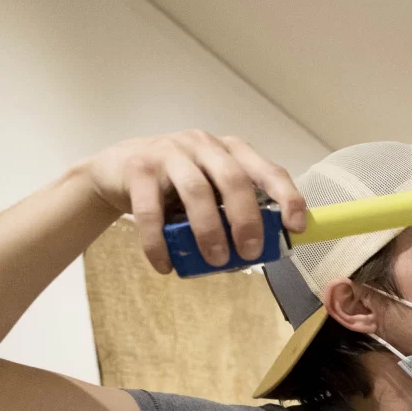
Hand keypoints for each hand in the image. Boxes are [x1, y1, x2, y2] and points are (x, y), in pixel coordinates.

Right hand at [80, 131, 307, 273]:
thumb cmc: (175, 185)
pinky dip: (158, 242)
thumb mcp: (212, 189)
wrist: (116, 171)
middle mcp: (204, 145)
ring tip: (216, 261)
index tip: (296, 227)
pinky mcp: (139, 168)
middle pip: (234, 180)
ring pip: (196, 191)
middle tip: (250, 253)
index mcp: (231, 151)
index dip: (287, 197)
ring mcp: (170, 152)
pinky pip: (150, 210)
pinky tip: (165, 266)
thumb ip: (235, 208)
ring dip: (209, 230)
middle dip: (247, 219)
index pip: (268, 170)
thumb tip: (267, 248)